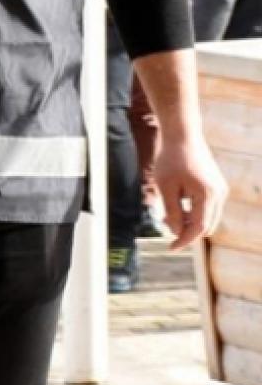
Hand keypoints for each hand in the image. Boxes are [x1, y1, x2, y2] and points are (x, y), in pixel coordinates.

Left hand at [153, 135, 227, 249]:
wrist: (183, 135)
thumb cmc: (171, 160)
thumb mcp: (165, 188)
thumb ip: (172, 212)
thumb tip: (176, 232)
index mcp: (207, 196)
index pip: (198, 228)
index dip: (184, 240)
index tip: (170, 248)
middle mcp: (219, 194)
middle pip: (205, 226)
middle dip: (186, 230)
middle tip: (164, 223)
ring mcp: (220, 189)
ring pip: (207, 217)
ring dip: (189, 221)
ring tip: (167, 212)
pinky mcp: (216, 185)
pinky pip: (207, 207)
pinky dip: (193, 211)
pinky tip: (176, 205)